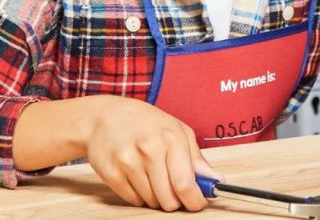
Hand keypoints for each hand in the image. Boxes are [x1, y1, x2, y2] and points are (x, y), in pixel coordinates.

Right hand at [84, 96, 222, 210]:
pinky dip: (139, 196)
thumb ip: (196, 158)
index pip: (185, 183)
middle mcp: (149, 149)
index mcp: (171, 137)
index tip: (198, 203)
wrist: (103, 117)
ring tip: (153, 177)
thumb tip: (216, 180)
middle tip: (174, 189)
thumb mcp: (177, 130)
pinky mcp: (111, 174)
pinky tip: (138, 177)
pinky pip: (133, 200)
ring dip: (157, 197)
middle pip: (169, 198)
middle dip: (176, 200)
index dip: (195, 200)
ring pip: (151, 202)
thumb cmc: (145, 122)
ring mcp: (128, 162)